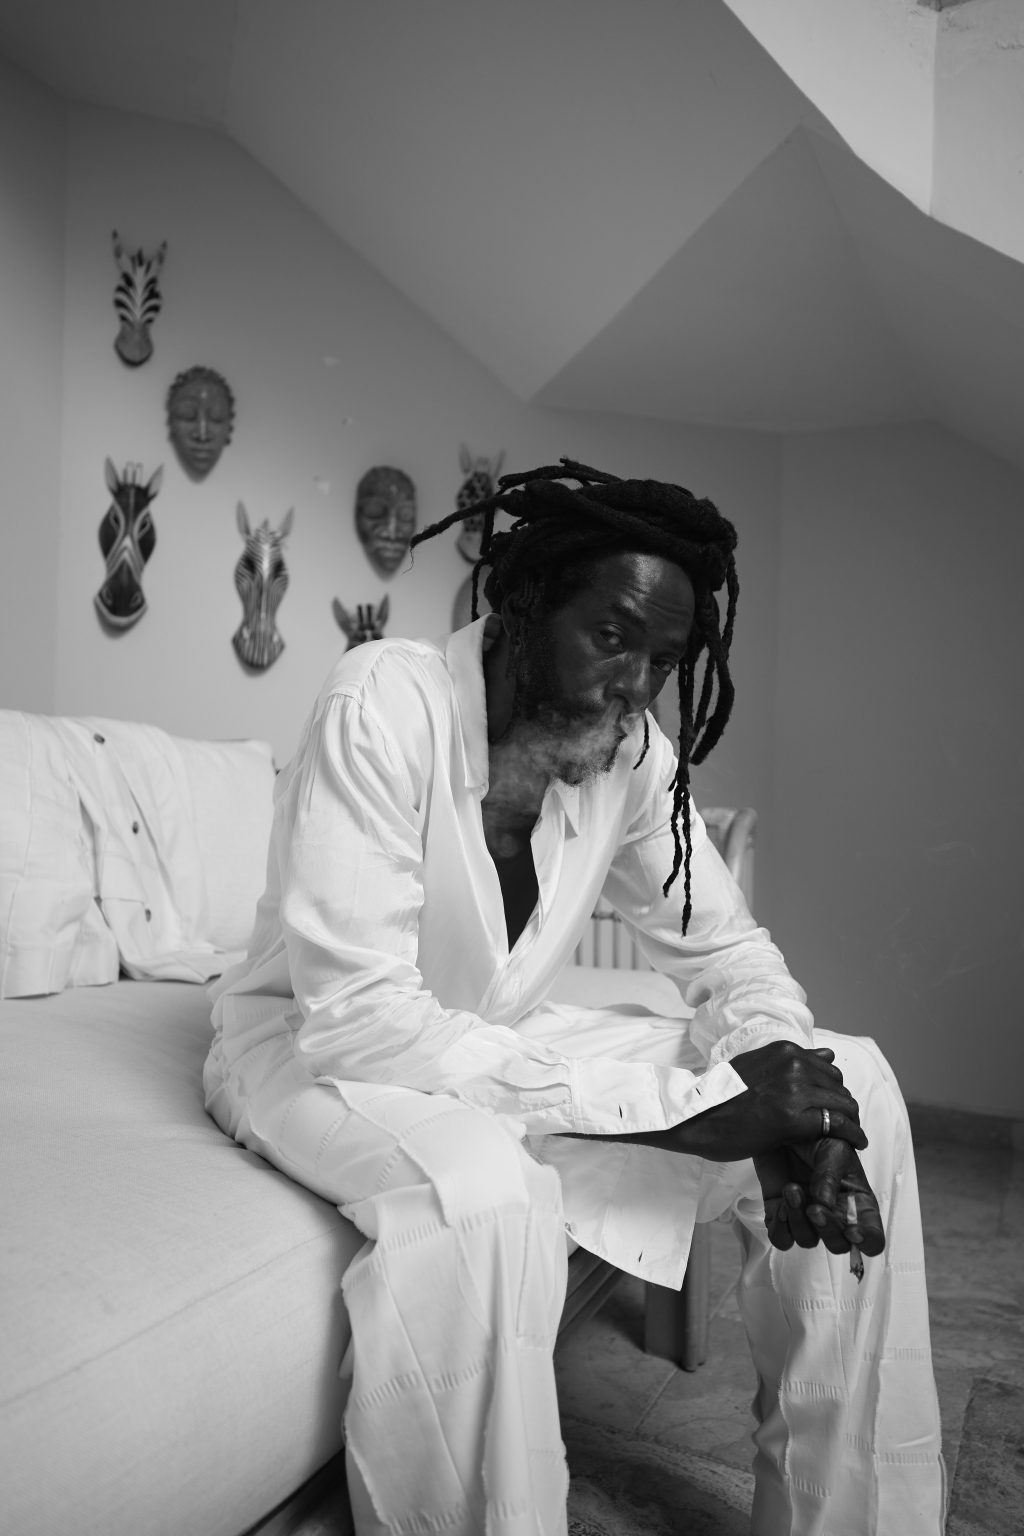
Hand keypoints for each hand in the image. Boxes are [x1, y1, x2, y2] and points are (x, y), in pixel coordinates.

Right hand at [675, 1042, 866, 1163]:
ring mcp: (793, 1089)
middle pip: (838, 1085)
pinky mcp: (793, 1117)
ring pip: (843, 1103)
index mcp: (783, 1051)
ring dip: (852, 1121)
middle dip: (844, 1105)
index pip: (827, 1068)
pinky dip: (852, 1134)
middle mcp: (792, 1064)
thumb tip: (828, 1054)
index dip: (833, 1090)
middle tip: (845, 1125)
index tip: (834, 1106)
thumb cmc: (722, 1097)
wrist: (697, 1118)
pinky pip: (837, 1124)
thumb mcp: (757, 1066)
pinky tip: (857, 1143)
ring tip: (853, 1136)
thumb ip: (791, 1062)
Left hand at [755, 1139, 884, 1257]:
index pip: (872, 1237)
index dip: (867, 1241)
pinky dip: (781, 1227)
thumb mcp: (833, 1149)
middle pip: (838, 1244)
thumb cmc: (817, 1135)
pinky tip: (781, 1203)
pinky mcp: (781, 1214)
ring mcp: (807, 1216)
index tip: (852, 1231)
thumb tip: (825, 1205)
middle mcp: (834, 1214)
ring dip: (799, 1221)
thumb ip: (830, 1177)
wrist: (785, 1124)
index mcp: (856, 1202)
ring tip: (792, 1189)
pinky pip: (781, 1238)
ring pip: (807, 1240)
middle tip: (815, 1208)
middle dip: (827, 1230)